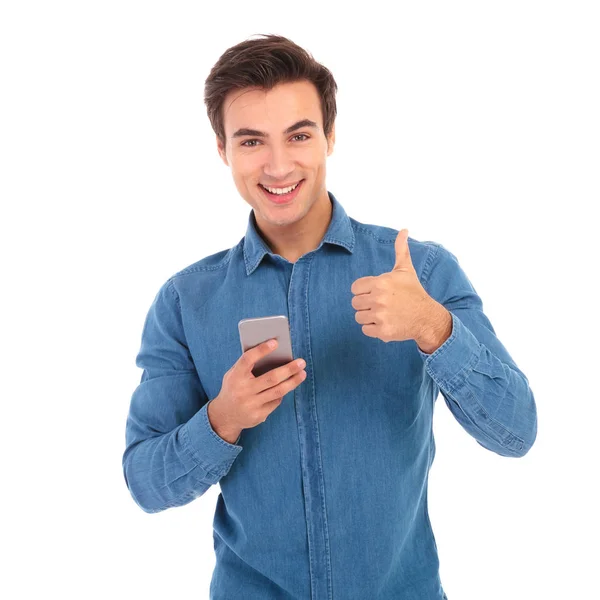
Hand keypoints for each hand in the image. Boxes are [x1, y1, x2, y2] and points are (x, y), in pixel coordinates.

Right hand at [210, 339, 306, 433]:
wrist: (225, 416)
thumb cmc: (234, 387)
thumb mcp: (234, 374)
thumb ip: (248, 364)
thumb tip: (274, 352)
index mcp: (235, 376)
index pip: (248, 360)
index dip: (261, 350)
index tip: (276, 342)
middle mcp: (242, 391)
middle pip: (271, 378)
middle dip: (289, 369)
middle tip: (301, 362)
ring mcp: (250, 405)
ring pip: (278, 391)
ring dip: (293, 381)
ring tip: (302, 373)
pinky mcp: (258, 416)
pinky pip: (276, 401)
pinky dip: (282, 393)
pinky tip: (288, 386)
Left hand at [350, 229, 436, 343]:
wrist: (427, 317)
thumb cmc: (413, 292)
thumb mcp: (406, 270)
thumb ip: (400, 250)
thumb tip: (404, 230)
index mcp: (380, 282)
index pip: (355, 288)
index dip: (364, 291)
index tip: (376, 293)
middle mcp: (379, 298)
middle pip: (355, 303)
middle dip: (366, 304)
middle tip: (381, 304)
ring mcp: (380, 315)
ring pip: (359, 317)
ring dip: (369, 317)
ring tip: (384, 313)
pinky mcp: (382, 331)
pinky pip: (365, 329)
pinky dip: (373, 329)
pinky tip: (386, 323)